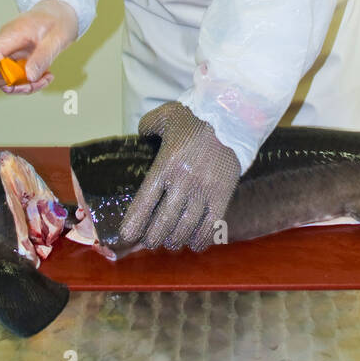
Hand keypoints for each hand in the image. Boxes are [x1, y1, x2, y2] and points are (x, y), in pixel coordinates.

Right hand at [0, 0, 77, 93]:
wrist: (62, 11)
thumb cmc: (59, 20)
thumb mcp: (56, 39)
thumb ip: (42, 57)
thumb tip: (29, 77)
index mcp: (13, 32)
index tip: (18, 81)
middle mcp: (8, 41)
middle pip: (0, 69)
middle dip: (17, 83)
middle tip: (39, 83)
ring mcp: (12, 48)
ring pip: (9, 74)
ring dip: (27, 82)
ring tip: (46, 78)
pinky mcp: (19, 55)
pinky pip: (18, 72)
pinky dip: (31, 77)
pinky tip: (45, 74)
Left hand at [117, 102, 240, 250]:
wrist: (232, 116)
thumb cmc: (196, 116)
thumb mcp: (165, 116)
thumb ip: (147, 126)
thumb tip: (141, 135)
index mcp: (166, 165)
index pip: (145, 202)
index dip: (134, 222)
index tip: (127, 235)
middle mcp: (184, 182)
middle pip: (164, 222)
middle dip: (153, 237)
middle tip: (150, 241)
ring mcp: (205, 191)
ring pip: (186, 228)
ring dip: (175, 240)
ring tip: (171, 242)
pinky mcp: (223, 195)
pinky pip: (211, 226)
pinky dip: (201, 239)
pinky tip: (194, 244)